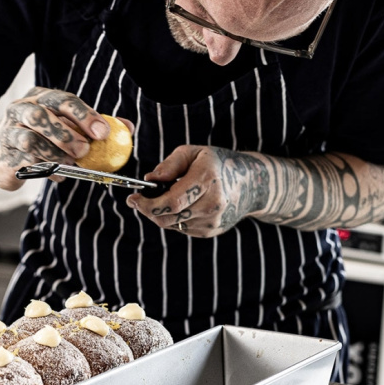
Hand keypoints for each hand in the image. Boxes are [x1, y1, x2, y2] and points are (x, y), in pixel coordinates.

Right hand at [0, 87, 115, 189]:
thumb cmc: (41, 137)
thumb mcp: (67, 127)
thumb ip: (95, 126)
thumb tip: (128, 128)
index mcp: (40, 97)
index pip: (63, 100)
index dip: (84, 115)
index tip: (103, 132)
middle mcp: (21, 109)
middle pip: (41, 116)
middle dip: (66, 134)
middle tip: (85, 150)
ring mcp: (8, 131)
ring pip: (30, 140)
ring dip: (55, 154)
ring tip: (71, 164)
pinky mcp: (4, 154)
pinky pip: (25, 162)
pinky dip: (46, 169)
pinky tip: (57, 174)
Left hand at [127, 145, 270, 236]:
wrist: (251, 184)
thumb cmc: (217, 164)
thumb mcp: (193, 153)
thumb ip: (170, 165)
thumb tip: (149, 179)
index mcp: (207, 179)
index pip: (172, 202)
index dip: (147, 204)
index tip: (132, 198)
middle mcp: (212, 204)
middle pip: (168, 218)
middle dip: (147, 210)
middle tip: (137, 201)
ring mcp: (212, 220)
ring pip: (172, 225)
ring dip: (160, 214)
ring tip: (162, 199)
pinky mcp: (211, 231)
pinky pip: (182, 228)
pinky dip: (173, 219)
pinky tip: (179, 206)